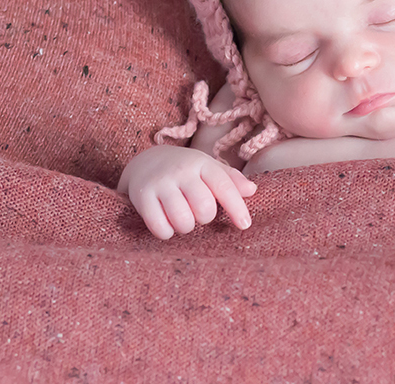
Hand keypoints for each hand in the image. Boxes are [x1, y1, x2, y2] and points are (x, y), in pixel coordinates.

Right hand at [117, 145, 256, 237]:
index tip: (244, 225)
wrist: (145, 162)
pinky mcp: (142, 197)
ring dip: (186, 227)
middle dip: (205, 218)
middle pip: (204, 208)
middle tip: (198, 213)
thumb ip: (230, 179)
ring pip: (183, 220)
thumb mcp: (208, 168)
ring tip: (182, 218)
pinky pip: (160, 227)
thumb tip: (252, 190)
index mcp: (202, 163)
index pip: (224, 186)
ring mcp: (160, 183)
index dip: (236, 207)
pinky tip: (167, 225)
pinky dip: (166, 232)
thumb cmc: (186, 170)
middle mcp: (181, 171)